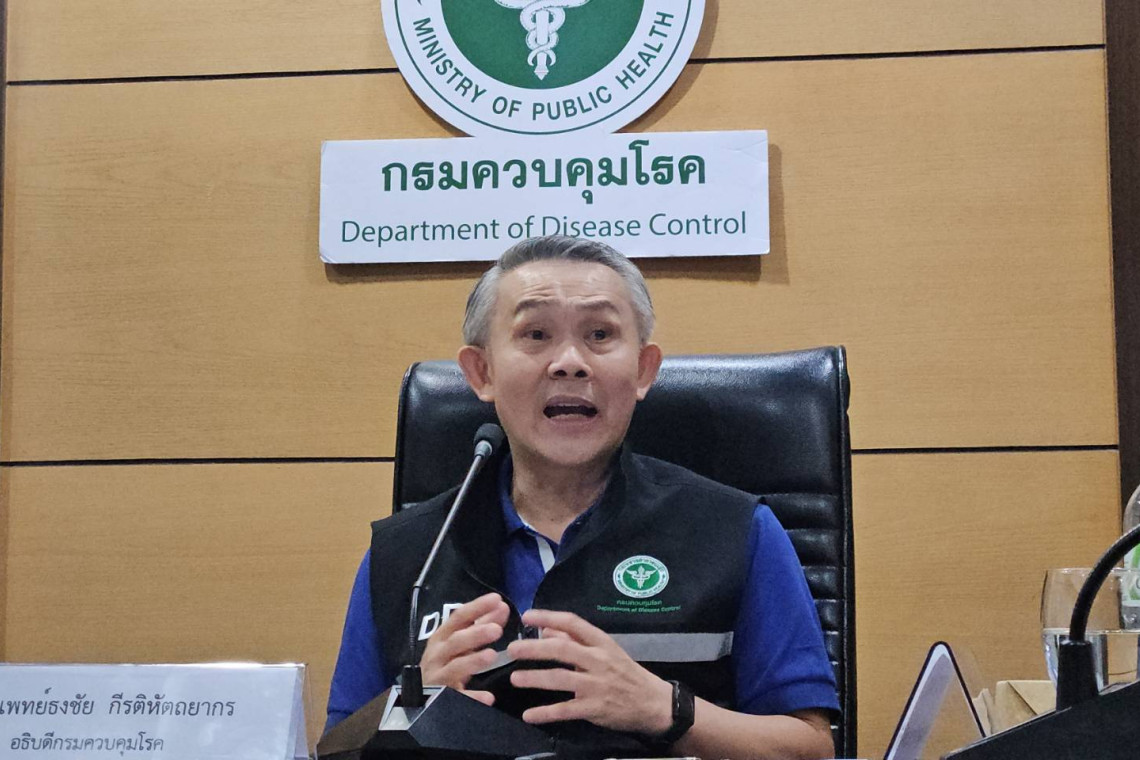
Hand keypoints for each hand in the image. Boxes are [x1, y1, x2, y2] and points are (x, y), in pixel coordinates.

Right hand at [419, 592, 509, 705]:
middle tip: (497, 630)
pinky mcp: (441, 699)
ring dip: (473, 661)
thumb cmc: (444, 663)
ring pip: (455, 667)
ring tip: (492, 656)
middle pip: (456, 642)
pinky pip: (458, 698)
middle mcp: (437, 654)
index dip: (476, 608)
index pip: (458, 618)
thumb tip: (501, 607)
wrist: (420, 697)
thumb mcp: (458, 643)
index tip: (496, 599)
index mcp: (442, 637)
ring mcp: (438, 677)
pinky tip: (489, 697)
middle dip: (475, 634)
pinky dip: (473, 697)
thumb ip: (480, 625)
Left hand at [505, 608, 672, 733]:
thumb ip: (576, 640)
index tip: (526, 615)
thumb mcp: (605, 651)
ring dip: (535, 678)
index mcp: (601, 642)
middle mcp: (599, 660)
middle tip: (512, 649)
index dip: (548, 617)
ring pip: (561, 678)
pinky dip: (545, 713)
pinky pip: (566, 710)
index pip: (573, 623)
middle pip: (562, 649)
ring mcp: (597, 685)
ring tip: (515, 678)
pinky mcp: (595, 708)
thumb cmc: (625, 673)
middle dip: (535, 648)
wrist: (653, 703)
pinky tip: (529, 715)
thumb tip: (547, 630)